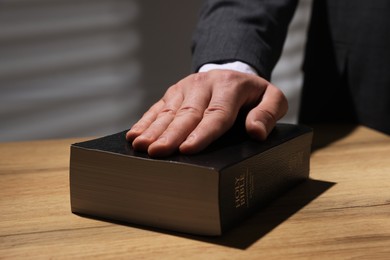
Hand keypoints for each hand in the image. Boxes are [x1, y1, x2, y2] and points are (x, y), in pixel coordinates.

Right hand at [126, 69, 287, 156]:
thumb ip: (268, 113)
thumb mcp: (272, 98)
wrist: (232, 72)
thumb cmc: (253, 94)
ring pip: (168, 112)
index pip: (216, 113)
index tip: (187, 149)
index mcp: (230, 87)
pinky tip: (134, 135)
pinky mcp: (173, 93)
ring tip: (140, 146)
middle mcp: (204, 85)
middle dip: (171, 135)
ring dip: (153, 130)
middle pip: (187, 115)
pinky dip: (145, 122)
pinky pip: (157, 108)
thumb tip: (256, 132)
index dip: (202, 133)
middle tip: (157, 152)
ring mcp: (185, 88)